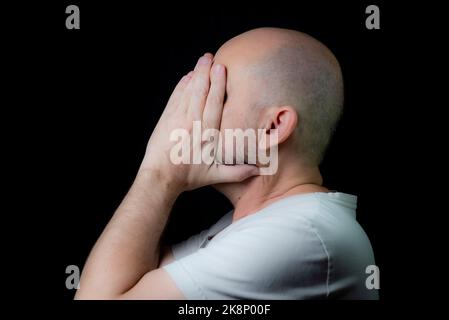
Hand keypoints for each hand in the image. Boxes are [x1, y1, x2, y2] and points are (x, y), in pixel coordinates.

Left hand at [139, 53, 258, 192]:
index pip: (214, 103)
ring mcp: (178, 118)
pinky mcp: (167, 119)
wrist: (160, 177)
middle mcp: (194, 122)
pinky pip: (176, 97)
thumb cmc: (188, 176)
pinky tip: (187, 77)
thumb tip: (257, 169)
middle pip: (201, 91)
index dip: (218, 84)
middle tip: (211, 56)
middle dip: (207, 72)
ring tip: (201, 61)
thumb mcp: (215, 175)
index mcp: (208, 133)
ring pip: (189, 91)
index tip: (221, 68)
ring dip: (195, 74)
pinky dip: (182, 85)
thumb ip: (237, 172)